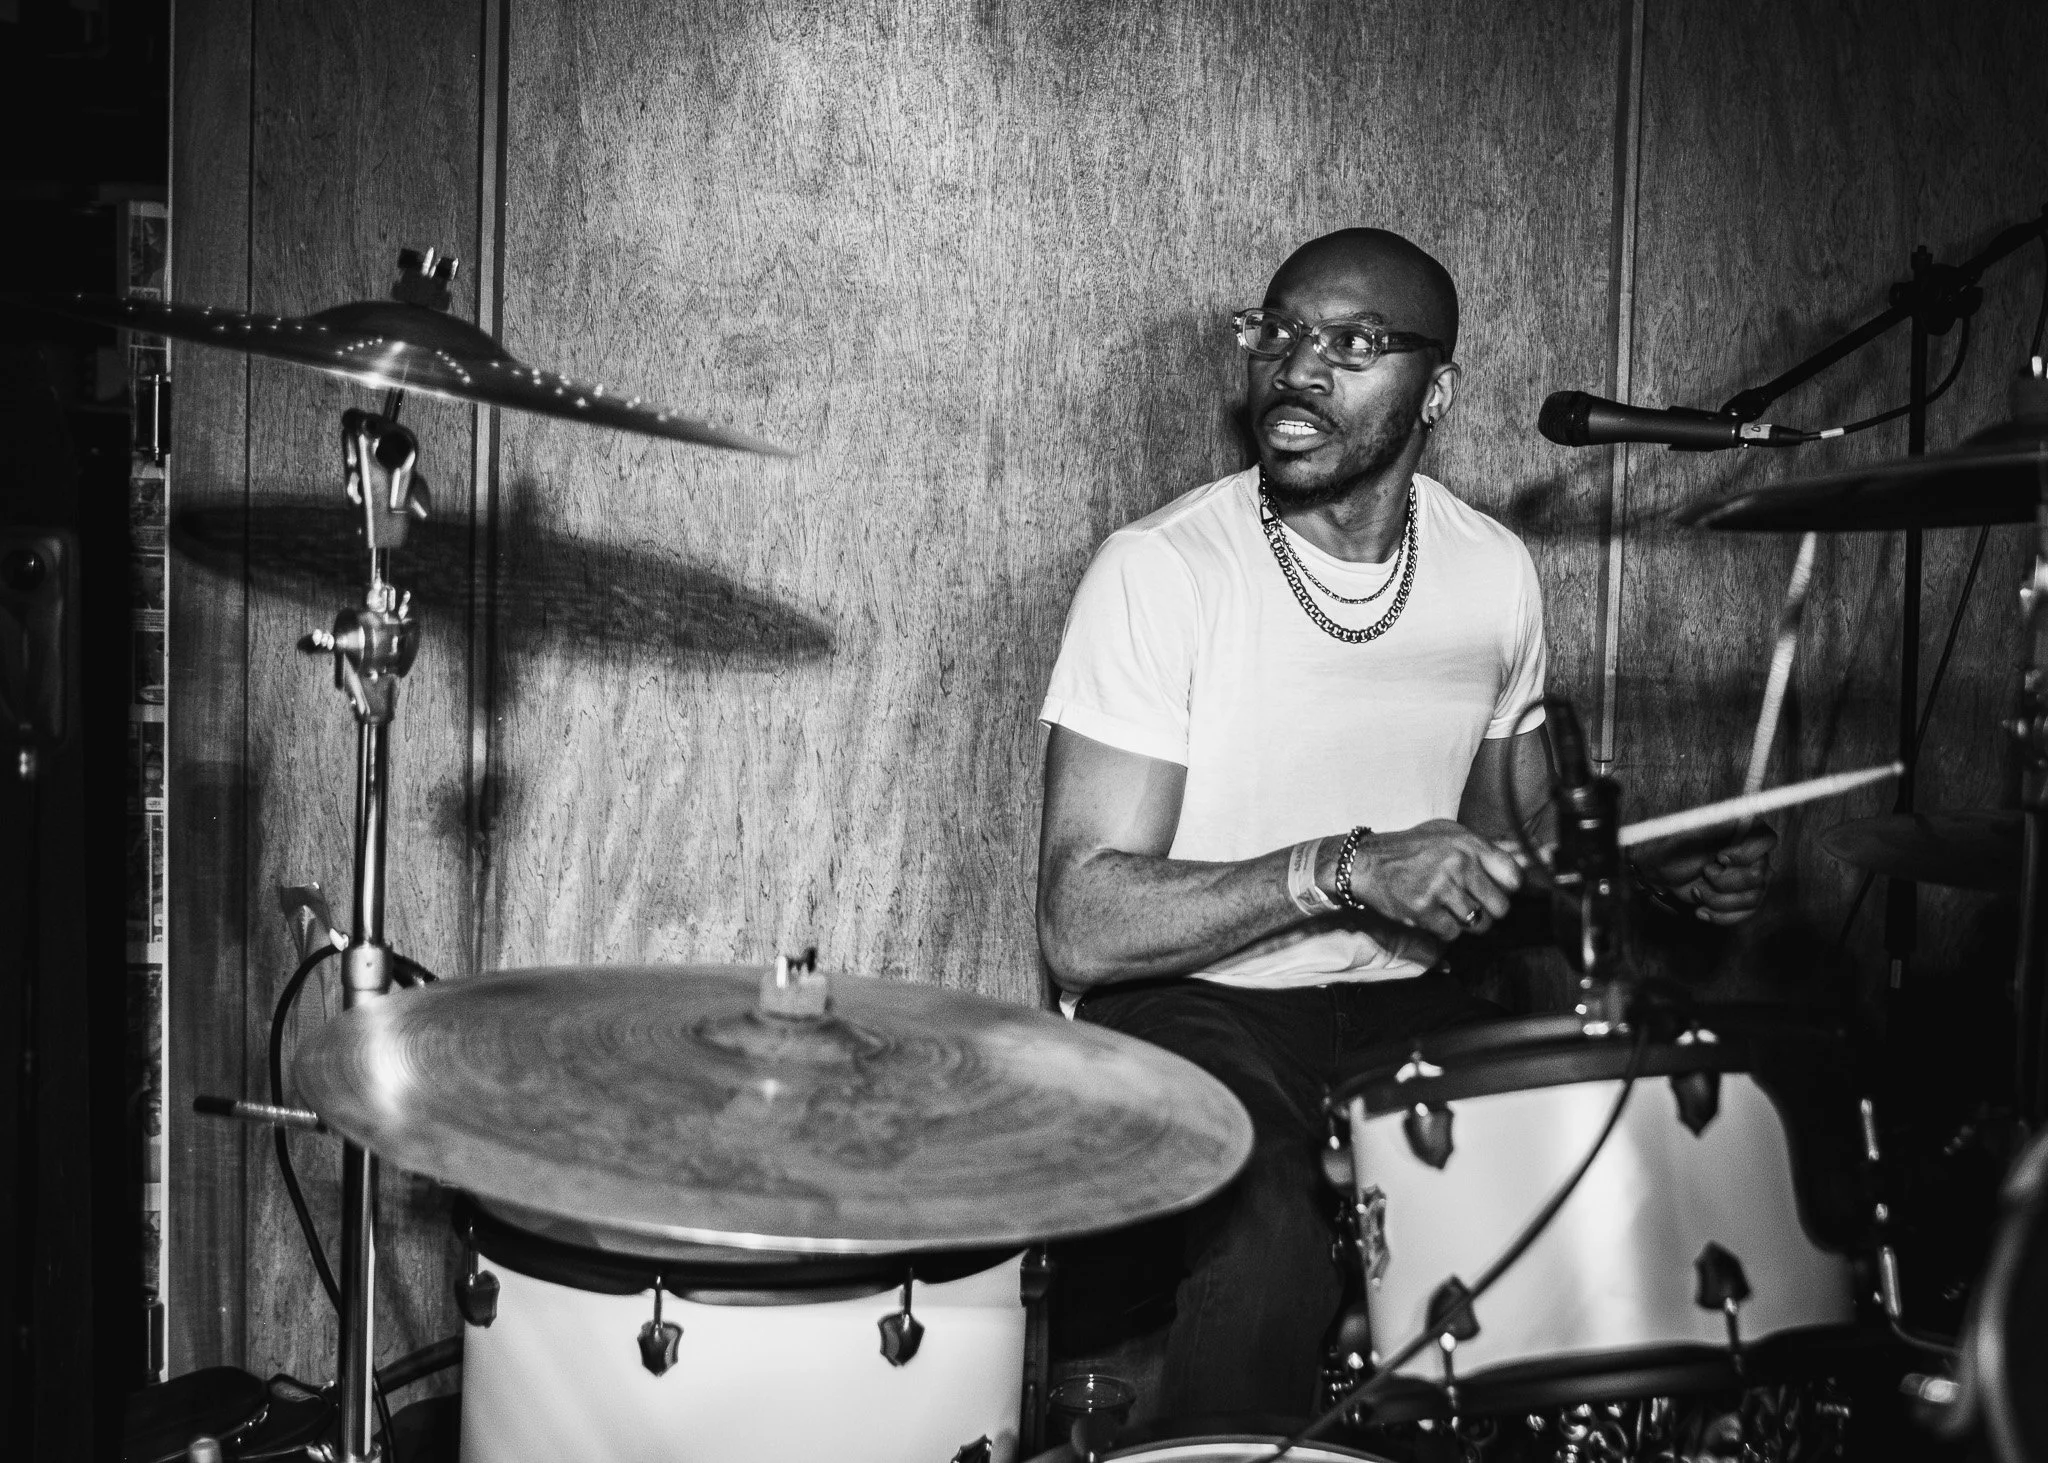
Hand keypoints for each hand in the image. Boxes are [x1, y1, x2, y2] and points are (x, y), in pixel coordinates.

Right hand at [1333, 820, 1522, 940]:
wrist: (1368, 862)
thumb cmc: (1412, 848)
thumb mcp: (1450, 834)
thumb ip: (1489, 847)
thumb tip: (1538, 853)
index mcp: (1468, 844)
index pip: (1513, 876)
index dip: (1508, 888)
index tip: (1496, 889)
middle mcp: (1458, 864)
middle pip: (1500, 906)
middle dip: (1488, 910)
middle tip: (1471, 903)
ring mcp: (1441, 887)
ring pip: (1478, 923)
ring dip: (1466, 922)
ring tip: (1449, 908)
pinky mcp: (1424, 909)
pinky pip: (1452, 933)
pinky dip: (1444, 929)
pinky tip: (1432, 914)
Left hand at [1633, 824, 1776, 924]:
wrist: (1660, 874)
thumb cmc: (1671, 847)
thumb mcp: (1687, 831)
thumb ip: (1715, 824)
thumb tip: (1737, 813)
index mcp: (1743, 830)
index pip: (1767, 840)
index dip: (1747, 853)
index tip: (1720, 857)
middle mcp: (1754, 854)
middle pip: (1759, 876)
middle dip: (1724, 882)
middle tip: (1704, 873)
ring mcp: (1751, 879)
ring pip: (1752, 898)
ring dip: (1717, 899)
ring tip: (1696, 892)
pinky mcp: (1743, 899)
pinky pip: (1745, 914)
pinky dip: (1720, 915)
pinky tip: (1701, 910)